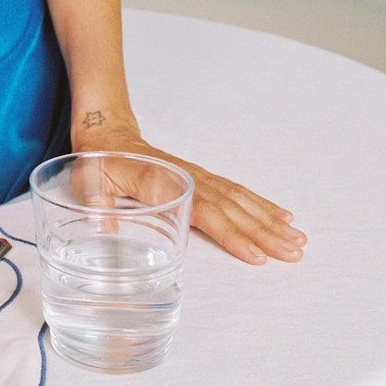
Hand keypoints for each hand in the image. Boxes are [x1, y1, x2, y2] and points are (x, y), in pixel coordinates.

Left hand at [71, 123, 306, 264]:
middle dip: (264, 232)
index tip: (256, 255)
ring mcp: (198, 176)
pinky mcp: (202, 178)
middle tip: (294, 252)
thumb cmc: (98, 159)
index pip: (204, 210)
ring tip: (297, 238)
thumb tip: (103, 227)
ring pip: (240, 199)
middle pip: (232, 207)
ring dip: (269, 219)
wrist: (107, 130)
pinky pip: (236, 192)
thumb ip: (94, 200)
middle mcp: (188, 177)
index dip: (230, 233)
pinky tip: (281, 216)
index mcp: (162, 180)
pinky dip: (261, 204)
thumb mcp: (87, 178)